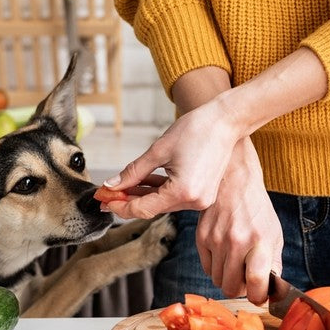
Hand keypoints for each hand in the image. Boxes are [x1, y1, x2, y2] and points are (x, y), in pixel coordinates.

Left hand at [102, 98, 243, 219]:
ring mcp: (201, 199)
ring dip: (142, 195)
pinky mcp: (203, 193)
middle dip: (128, 200)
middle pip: (153, 208)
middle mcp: (194, 201)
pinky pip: (174, 197)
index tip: (103, 199)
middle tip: (106, 194)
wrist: (226, 121)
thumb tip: (112, 185)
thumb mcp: (159, 150)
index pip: (143, 208)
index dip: (120, 205)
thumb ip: (133, 172)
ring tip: (121, 187)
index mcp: (183, 192)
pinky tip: (142, 183)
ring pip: (163, 203)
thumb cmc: (196, 129)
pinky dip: (158, 191)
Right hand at [196, 138, 282, 303]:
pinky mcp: (201, 237)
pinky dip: (216, 267)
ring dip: (228, 278)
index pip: (256, 282)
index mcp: (260, 241)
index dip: (258, 296)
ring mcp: (216, 240)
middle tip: (246, 279)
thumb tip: (270, 290)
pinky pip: (207, 268)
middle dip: (240, 289)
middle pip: (232, 288)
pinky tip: (224, 253)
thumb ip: (273, 263)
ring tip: (236, 263)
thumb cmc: (256, 208)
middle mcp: (237, 242)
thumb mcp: (274, 233)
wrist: (234, 180)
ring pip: (218, 281)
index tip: (259, 295)